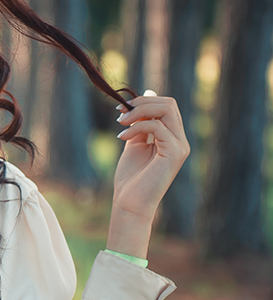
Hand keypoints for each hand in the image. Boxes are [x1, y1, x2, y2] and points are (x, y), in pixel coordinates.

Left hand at [112, 92, 189, 220]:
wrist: (130, 203)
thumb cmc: (131, 178)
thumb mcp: (134, 143)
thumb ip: (140, 122)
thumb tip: (145, 96)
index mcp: (172, 138)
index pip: (167, 106)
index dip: (144, 102)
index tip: (121, 109)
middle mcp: (180, 141)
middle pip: (169, 104)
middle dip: (142, 103)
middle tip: (120, 113)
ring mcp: (180, 147)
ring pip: (166, 110)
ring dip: (139, 112)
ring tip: (120, 123)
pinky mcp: (175, 153)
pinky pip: (157, 127)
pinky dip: (137, 127)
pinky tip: (122, 137)